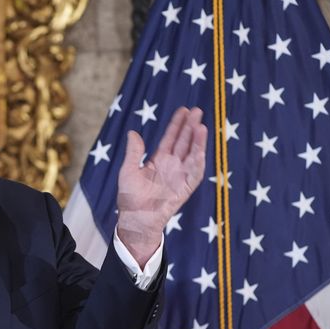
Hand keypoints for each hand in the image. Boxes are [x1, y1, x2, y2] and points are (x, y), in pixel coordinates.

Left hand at [116, 106, 206, 266]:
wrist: (136, 218)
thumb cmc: (130, 197)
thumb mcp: (128, 170)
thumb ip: (133, 152)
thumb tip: (133, 133)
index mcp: (159, 160)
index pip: (171, 138)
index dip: (177, 124)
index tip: (183, 110)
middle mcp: (172, 165)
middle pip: (184, 142)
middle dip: (191, 126)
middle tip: (197, 110)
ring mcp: (180, 176)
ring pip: (192, 154)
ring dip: (197, 141)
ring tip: (200, 125)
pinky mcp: (185, 188)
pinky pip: (195, 173)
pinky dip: (199, 162)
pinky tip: (201, 150)